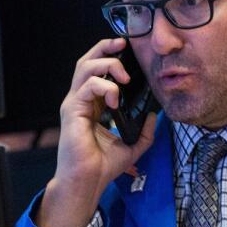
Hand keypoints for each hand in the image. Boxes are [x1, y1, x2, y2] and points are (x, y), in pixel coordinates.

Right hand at [37, 38, 157, 226]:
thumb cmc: (103, 166)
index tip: (129, 50)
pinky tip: (116, 98)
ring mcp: (75, 104)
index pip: (98, 71)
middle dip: (105, 47)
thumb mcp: (132, 145)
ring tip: (124, 76)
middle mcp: (82, 100)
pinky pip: (88, 87)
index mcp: (93, 105)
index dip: (111, 56)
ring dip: (107, 65)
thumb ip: (144, 130)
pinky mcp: (72, 111)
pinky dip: (104, 87)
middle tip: (123, 43)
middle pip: (87, 61)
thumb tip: (154, 115)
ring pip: (85, 68)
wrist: (87, 183)